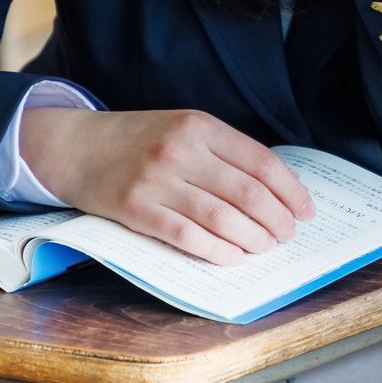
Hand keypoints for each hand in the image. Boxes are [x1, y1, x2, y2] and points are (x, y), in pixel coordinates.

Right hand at [19, 109, 314, 264]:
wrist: (75, 147)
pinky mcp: (136, 209)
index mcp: (201, 126)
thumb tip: (274, 188)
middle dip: (276, 219)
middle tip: (287, 235)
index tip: (306, 210)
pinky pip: (186, 236)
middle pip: (247, 192)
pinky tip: (231, 257)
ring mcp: (158, 180)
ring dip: (252, 238)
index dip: (290, 190)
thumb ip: (223, 152)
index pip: (262, 161)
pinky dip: (215, 250)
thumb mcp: (184, 128)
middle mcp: (183, 150)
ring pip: (221, 217)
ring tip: (264, 247)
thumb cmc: (138, 141)